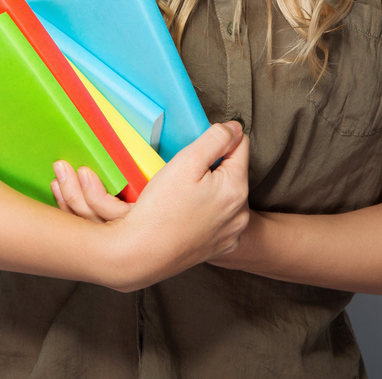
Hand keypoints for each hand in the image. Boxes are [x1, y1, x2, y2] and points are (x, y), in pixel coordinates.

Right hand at [52, 121, 249, 289]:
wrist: (140, 254)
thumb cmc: (160, 207)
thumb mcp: (187, 161)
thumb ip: (215, 139)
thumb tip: (234, 128)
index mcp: (236, 187)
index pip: (241, 145)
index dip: (220, 140)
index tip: (198, 149)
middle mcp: (241, 213)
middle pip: (235, 171)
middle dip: (216, 166)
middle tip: (187, 175)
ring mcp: (233, 233)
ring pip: (229, 195)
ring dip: (214, 189)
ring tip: (186, 195)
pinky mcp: (221, 247)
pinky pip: (223, 219)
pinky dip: (211, 212)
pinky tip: (190, 214)